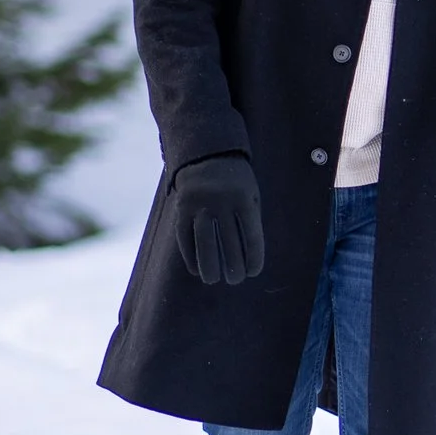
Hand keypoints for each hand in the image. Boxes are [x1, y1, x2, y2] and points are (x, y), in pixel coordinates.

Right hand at [171, 153, 264, 285]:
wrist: (207, 154)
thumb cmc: (236, 182)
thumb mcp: (250, 194)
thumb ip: (250, 221)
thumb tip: (248, 258)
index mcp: (243, 198)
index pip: (251, 235)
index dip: (253, 257)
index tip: (253, 272)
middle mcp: (220, 201)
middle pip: (228, 242)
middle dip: (232, 266)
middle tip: (235, 280)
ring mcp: (199, 204)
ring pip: (203, 242)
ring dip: (208, 266)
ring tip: (213, 280)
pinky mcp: (181, 208)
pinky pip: (185, 237)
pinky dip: (189, 255)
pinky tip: (196, 269)